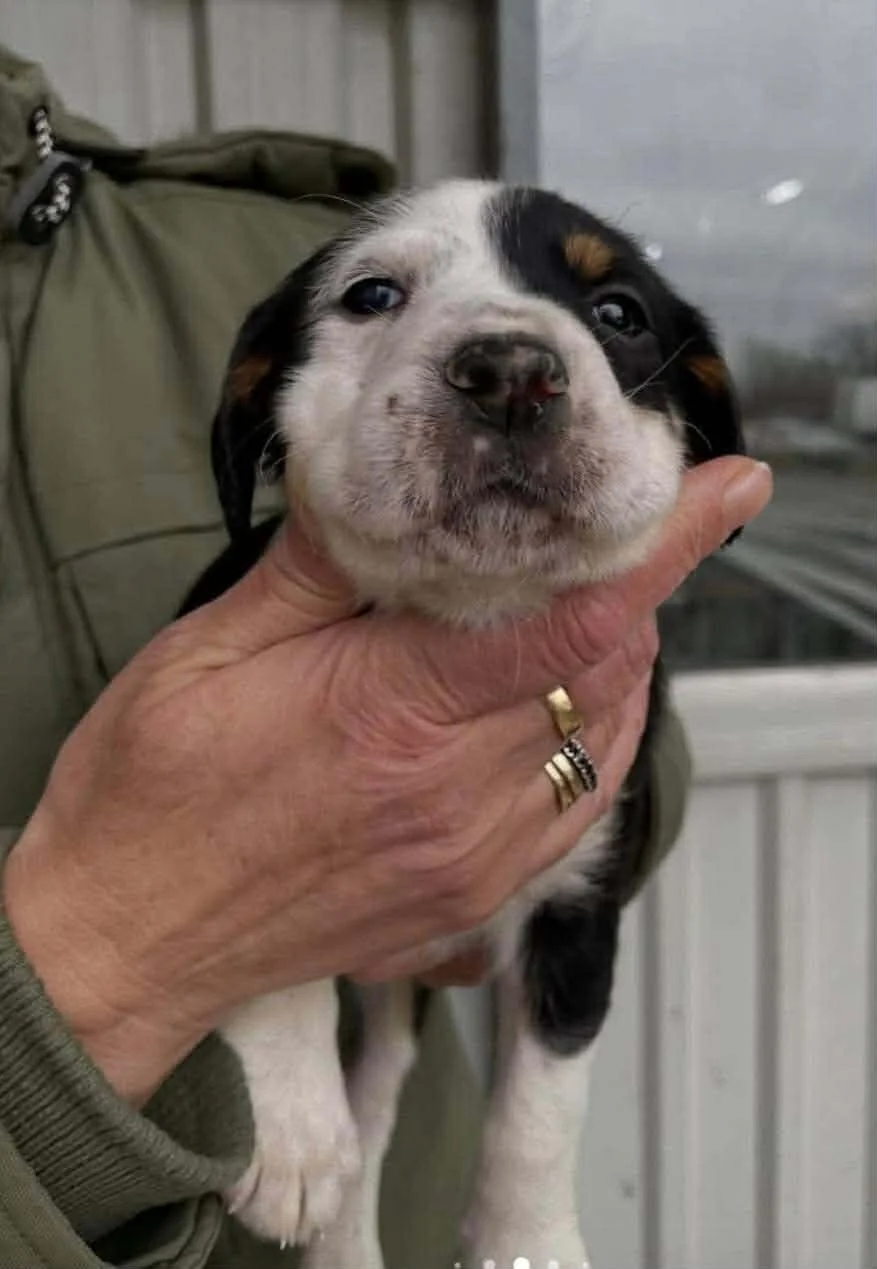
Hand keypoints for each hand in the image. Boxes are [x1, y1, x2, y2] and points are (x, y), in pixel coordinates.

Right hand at [3, 458, 770, 1102]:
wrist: (124, 940)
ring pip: (607, 748)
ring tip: (586, 610)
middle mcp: (456, 796)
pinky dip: (593, 744)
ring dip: (619, 668)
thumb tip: (381, 483)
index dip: (664, 548)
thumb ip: (316, 564)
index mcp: (394, 714)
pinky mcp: (468, 905)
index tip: (729, 490)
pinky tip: (560, 706)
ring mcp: (473, 862)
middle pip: (609, 675)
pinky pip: (576, 816)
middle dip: (632, 594)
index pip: (575, 621)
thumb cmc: (150, 795)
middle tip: (611, 537)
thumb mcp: (209, 648)